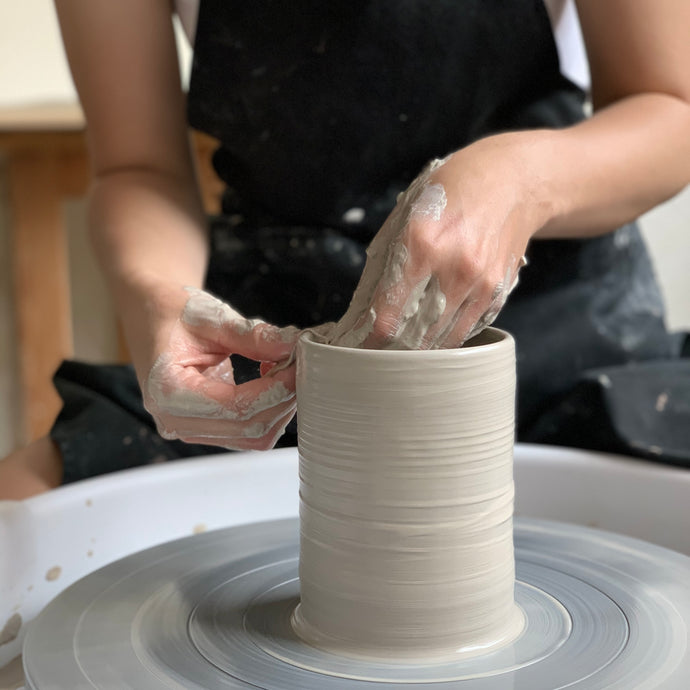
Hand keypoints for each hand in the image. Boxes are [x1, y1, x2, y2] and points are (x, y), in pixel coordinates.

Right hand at [142, 288, 299, 449]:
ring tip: (286, 369)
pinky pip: (248, 432)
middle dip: (283, 399)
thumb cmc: (171, 312)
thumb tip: (294, 347)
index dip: (276, 389)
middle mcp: (175, 421)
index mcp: (168, 392)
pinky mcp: (205, 429)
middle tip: (300, 365)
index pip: (237, 408)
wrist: (150, 316)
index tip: (298, 363)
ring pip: (253, 437)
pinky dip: (269, 409)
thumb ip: (252, 335)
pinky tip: (273, 380)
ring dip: (279, 406)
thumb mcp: (211, 315)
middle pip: (249, 430)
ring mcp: (190, 430)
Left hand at [329, 133, 550, 348]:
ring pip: (441, 340)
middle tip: (379, 349)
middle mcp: (454, 268)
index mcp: (421, 244)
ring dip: (420, 348)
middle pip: (414, 336)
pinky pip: (465, 330)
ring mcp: (480, 284)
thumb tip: (365, 310)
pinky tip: (434, 328)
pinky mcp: (498, 294)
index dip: (369, 338)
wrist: (511, 182)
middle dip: (391, 348)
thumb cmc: (451, 193)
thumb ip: (385, 262)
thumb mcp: (406, 214)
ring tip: (403, 346)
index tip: (360, 346)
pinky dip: (446, 336)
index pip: (388, 315)